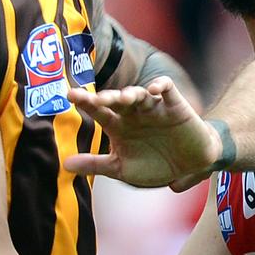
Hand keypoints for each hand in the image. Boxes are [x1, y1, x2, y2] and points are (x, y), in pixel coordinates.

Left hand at [65, 77, 216, 186]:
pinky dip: (160, 85)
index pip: (99, 111)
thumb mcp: (122, 168)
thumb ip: (95, 164)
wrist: (189, 165)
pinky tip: (153, 90)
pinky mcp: (174, 105)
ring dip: (131, 93)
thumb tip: (65, 164)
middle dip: (107, 97)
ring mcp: (153, 107)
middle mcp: (133, 112)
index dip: (85, 102)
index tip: (70, 95)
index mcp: (118, 125)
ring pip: (139, 93)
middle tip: (95, 99)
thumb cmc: (154, 164)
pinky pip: (166, 88)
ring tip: (124, 98)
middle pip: (117, 100)